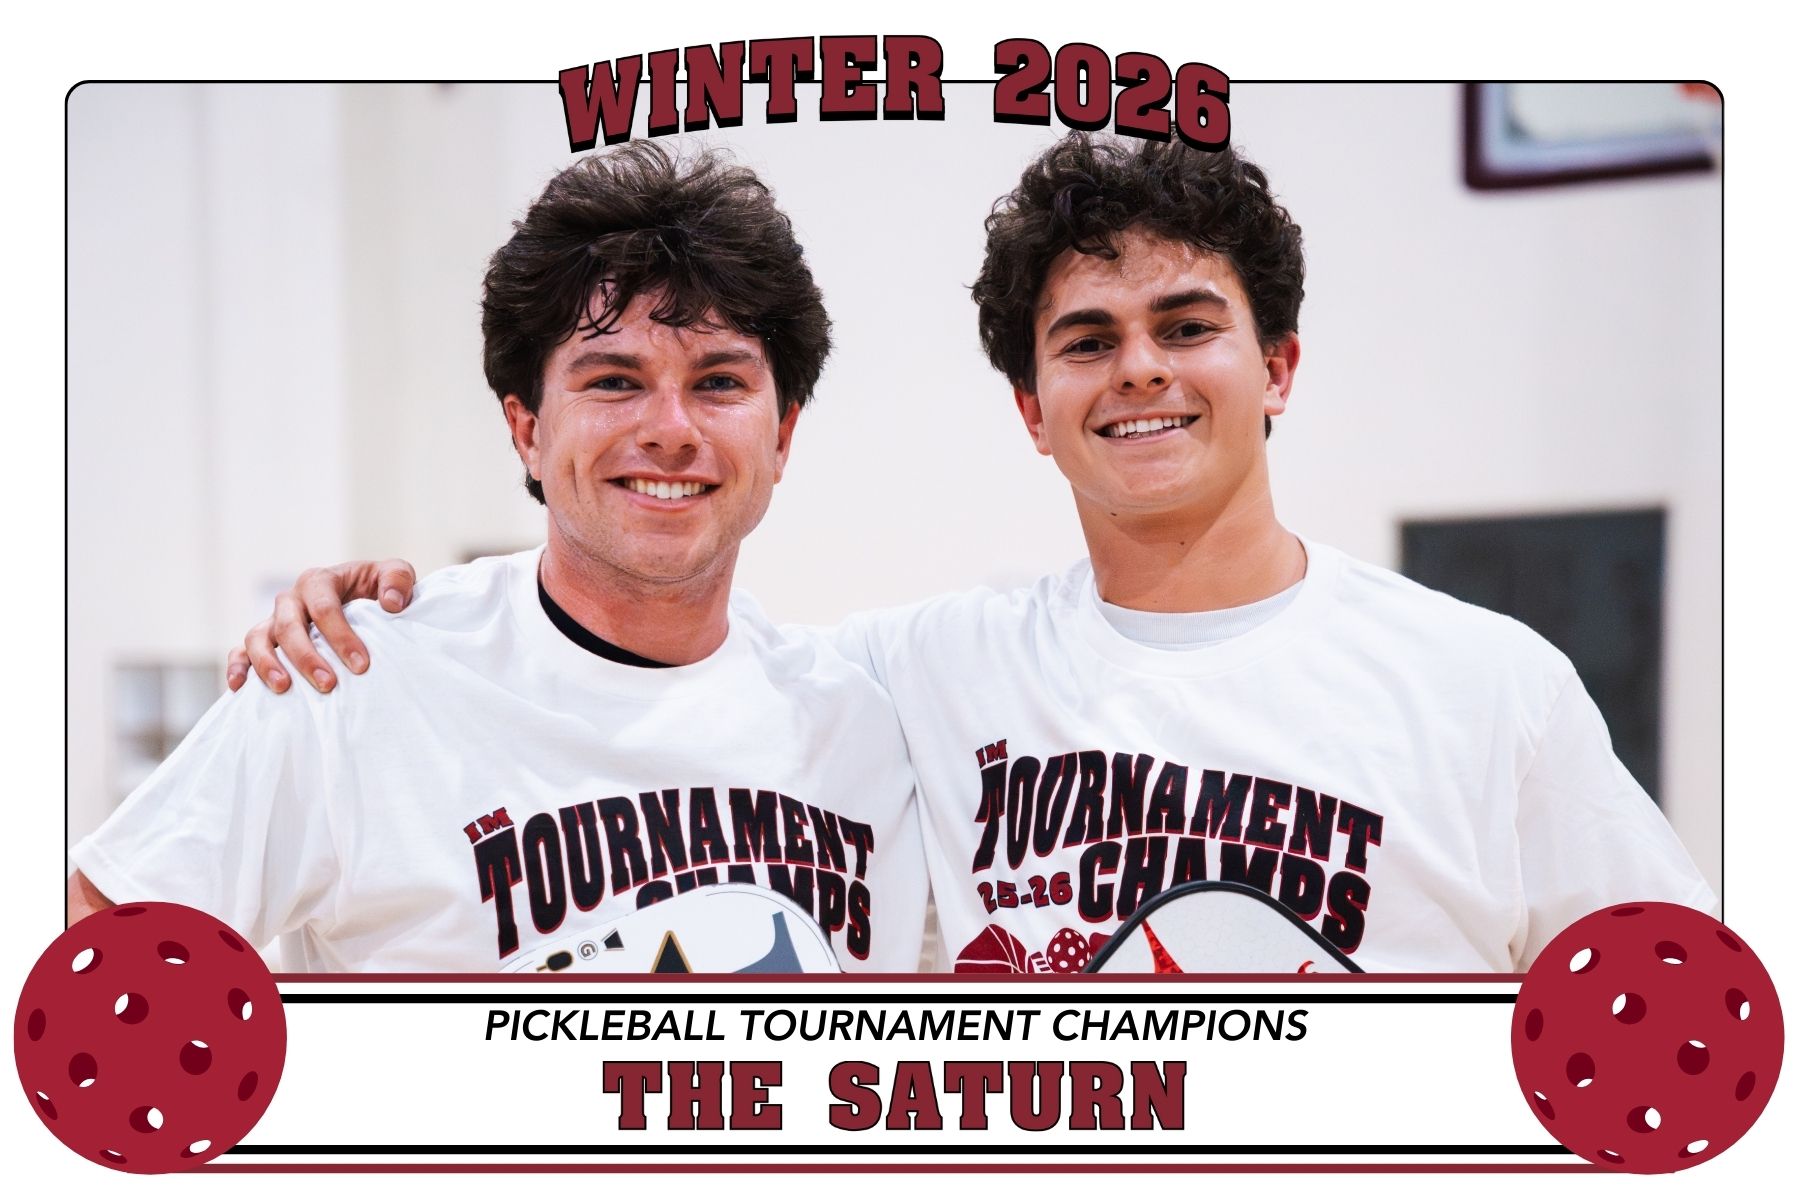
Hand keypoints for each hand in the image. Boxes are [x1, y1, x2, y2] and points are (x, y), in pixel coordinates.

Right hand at [226, 559, 416, 692]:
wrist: (363, 601)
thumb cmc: (377, 590)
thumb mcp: (394, 575)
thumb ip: (397, 579)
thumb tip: (391, 604)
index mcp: (319, 581)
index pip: (324, 607)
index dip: (341, 636)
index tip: (361, 665)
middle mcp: (291, 600)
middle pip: (289, 625)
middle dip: (307, 657)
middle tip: (329, 684)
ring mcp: (273, 621)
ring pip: (258, 638)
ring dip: (267, 664)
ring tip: (283, 688)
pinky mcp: (264, 641)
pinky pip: (241, 652)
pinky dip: (237, 667)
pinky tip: (239, 689)